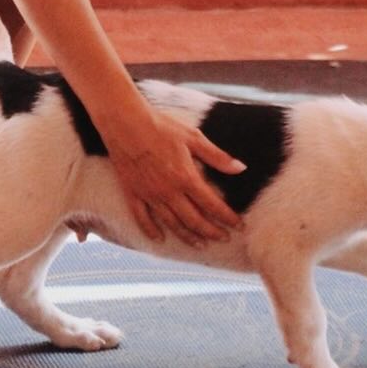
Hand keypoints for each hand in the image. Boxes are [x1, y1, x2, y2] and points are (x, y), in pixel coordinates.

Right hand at [103, 104, 245, 245]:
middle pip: (194, 220)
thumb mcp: (193, 137)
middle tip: (223, 238)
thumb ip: (217, 156)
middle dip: (211, 231)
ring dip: (188, 236)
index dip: (227, 217)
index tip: (238, 225)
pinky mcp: (133, 193)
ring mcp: (149, 195)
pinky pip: (143, 218)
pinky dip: (151, 231)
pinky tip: (159, 239)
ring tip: (200, 244)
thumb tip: (241, 168)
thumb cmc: (161, 126)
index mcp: (186, 177)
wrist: (126, 122)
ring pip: (172, 223)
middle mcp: (169, 192)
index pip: (212, 205)